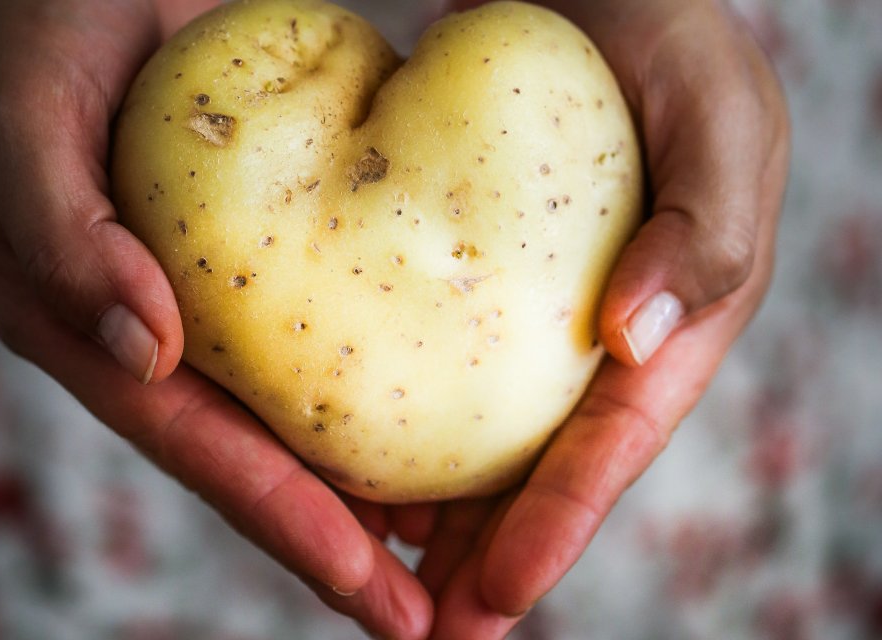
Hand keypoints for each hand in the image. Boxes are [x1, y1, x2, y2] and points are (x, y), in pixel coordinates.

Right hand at [0, 1, 433, 635]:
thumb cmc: (39, 39)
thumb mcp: (23, 124)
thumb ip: (63, 235)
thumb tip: (143, 346)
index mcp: (85, 328)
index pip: (198, 449)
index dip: (284, 522)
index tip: (368, 586)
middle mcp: (151, 338)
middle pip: (254, 462)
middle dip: (338, 545)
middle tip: (424, 616)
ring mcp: (207, 310)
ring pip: (294, 421)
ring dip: (369, 492)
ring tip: (451, 555)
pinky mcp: (257, 268)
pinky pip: (321, 346)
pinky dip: (376, 400)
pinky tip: (435, 432)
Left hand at [400, 0, 789, 635]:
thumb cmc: (674, 46)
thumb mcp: (720, 117)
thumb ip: (710, 225)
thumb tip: (639, 337)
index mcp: (675, 322)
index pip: (616, 442)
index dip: (561, 523)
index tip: (499, 594)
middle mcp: (599, 338)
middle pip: (545, 466)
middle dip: (494, 556)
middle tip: (430, 630)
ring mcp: (534, 315)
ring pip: (487, 434)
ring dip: (442, 512)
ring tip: (383, 574)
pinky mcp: (473, 280)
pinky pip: (436, 366)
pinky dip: (402, 424)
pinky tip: (359, 465)